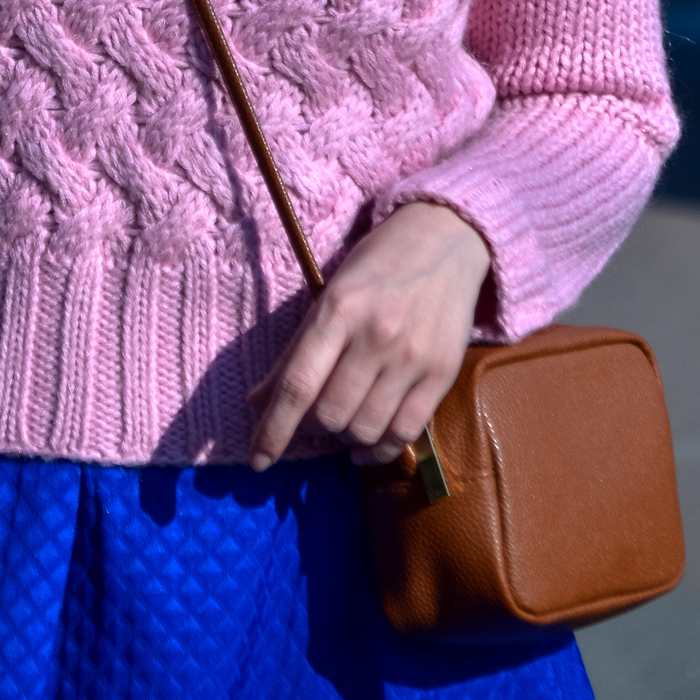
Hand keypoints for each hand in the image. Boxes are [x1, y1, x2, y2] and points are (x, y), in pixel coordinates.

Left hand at [247, 201, 491, 469]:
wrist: (444, 239)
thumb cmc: (376, 266)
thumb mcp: (328, 296)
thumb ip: (294, 352)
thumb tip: (256, 402)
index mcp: (338, 310)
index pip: (298, 385)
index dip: (273, 430)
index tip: (256, 460)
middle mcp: (375, 336)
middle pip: (331, 415)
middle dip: (314, 427)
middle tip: (317, 413)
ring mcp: (412, 357)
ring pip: (364, 429)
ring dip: (345, 438)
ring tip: (344, 421)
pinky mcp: (442, 373)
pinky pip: (405, 433)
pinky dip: (379, 449)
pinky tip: (366, 444)